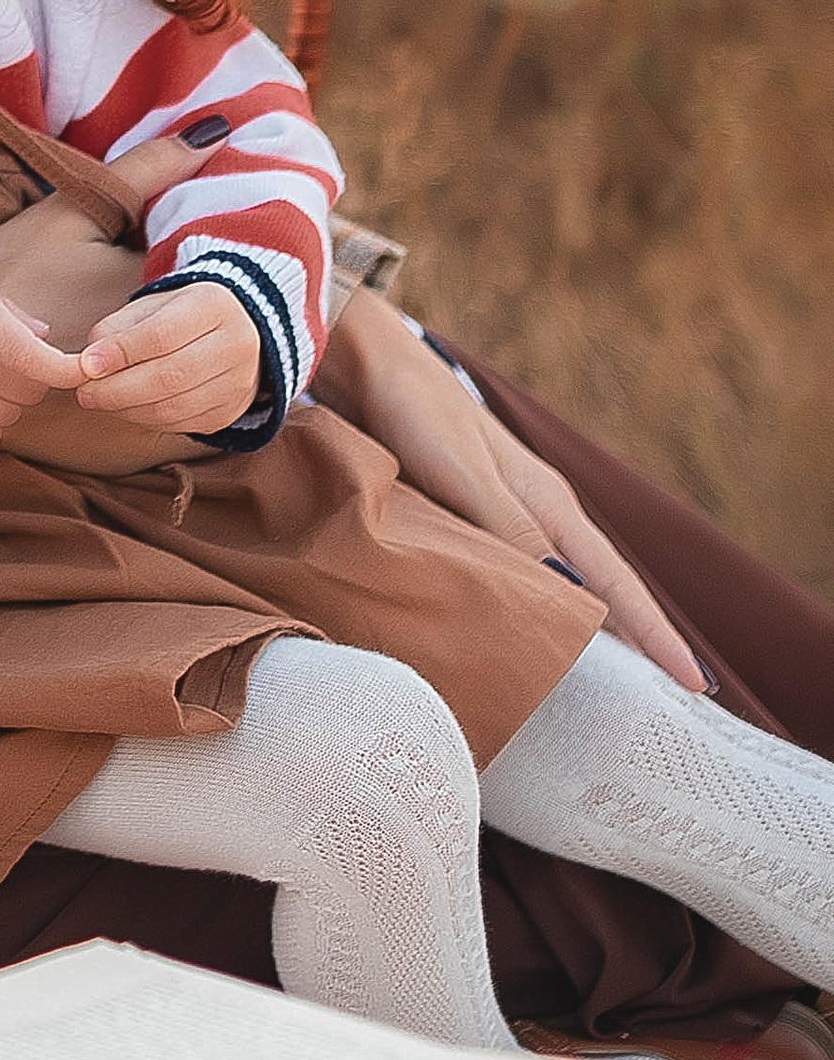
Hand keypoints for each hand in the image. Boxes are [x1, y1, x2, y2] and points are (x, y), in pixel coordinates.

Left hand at [75, 280, 261, 436]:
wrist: (234, 332)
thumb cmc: (179, 316)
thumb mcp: (149, 307)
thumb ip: (115, 330)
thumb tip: (86, 363)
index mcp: (212, 305)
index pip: (162, 335)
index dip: (121, 353)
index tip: (87, 365)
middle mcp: (235, 344)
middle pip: (170, 377)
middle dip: (118, 390)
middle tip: (85, 393)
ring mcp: (238, 382)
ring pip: (174, 407)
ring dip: (128, 409)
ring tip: (101, 400)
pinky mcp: (229, 412)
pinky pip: (181, 424)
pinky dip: (147, 420)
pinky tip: (129, 407)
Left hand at [310, 292, 708, 692]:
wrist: (363, 360)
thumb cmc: (413, 412)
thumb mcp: (466, 474)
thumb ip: (513, 531)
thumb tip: (572, 594)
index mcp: (548, 502)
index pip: (616, 581)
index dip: (655, 634)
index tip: (697, 685)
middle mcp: (536, 510)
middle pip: (601, 585)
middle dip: (638, 639)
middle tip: (671, 698)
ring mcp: (502, 512)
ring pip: (561, 582)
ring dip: (589, 628)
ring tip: (611, 683)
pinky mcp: (464, 514)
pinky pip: (517, 575)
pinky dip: (537, 608)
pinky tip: (527, 633)